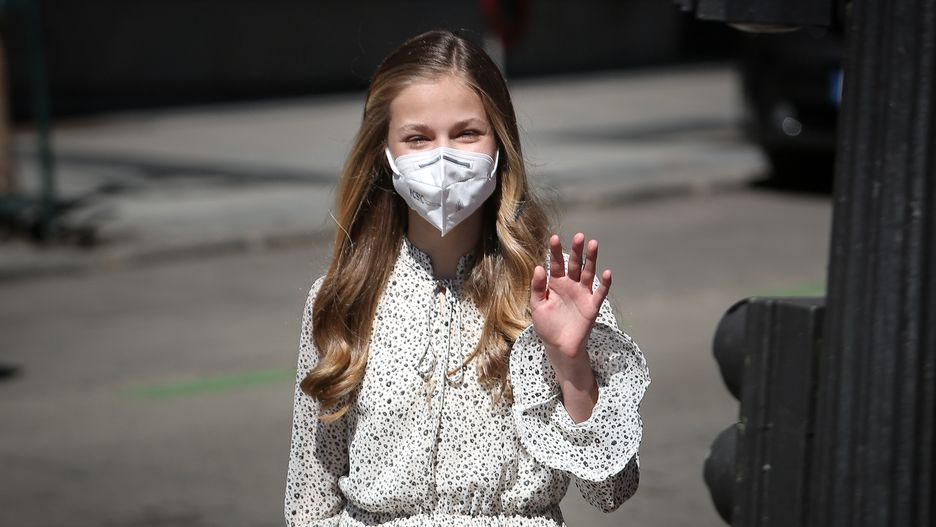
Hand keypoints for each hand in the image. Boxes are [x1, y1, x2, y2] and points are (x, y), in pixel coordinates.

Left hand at [530, 233, 611, 359]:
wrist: (559, 347)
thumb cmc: (547, 326)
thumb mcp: (537, 306)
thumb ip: (538, 288)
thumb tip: (539, 268)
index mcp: (556, 284)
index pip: (556, 264)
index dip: (555, 252)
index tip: (554, 238)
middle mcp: (571, 285)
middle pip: (575, 264)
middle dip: (577, 250)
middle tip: (579, 236)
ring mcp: (582, 294)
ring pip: (588, 273)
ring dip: (591, 259)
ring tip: (593, 244)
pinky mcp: (592, 306)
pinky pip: (600, 293)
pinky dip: (604, 284)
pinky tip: (607, 273)